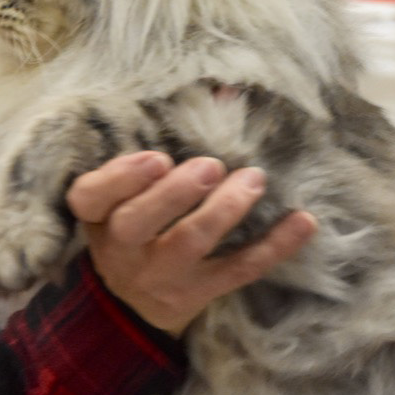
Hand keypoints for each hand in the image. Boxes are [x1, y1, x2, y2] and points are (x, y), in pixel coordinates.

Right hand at [66, 151, 316, 336]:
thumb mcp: (128, 189)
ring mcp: (161, 275)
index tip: (157, 157)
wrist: (133, 303)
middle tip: (210, 166)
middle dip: (175, 193)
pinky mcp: (198, 293)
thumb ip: (160, 140)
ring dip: (224, 211)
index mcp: (99, 215)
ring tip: (253, 179)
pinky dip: (274, 246)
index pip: (91, 197)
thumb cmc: (136, 218)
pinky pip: (239, 270)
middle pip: (138, 223)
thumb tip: (227, 91)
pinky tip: (303, 222)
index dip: (121, 178)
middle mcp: (123, 249)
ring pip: (189, 244)